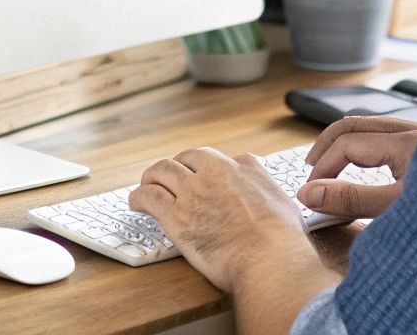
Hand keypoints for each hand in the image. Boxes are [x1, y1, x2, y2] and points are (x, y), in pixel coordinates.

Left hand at [127, 147, 298, 292]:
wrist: (269, 259)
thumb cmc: (280, 238)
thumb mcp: (280, 198)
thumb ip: (263, 184)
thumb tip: (259, 180)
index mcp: (240, 167)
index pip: (212, 157)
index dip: (200, 166)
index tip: (197, 174)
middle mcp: (213, 174)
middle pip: (183, 160)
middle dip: (174, 167)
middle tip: (168, 179)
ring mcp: (192, 193)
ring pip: (160, 172)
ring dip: (151, 177)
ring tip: (146, 185)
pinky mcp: (175, 217)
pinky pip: (148, 198)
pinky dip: (138, 197)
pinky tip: (136, 203)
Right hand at [298, 115, 416, 218]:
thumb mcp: (397, 209)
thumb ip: (352, 199)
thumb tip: (308, 193)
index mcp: (408, 141)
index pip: (347, 143)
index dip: (323, 167)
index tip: (312, 194)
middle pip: (356, 125)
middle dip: (327, 146)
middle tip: (311, 170)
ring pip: (374, 128)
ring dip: (347, 145)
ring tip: (332, 167)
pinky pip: (392, 137)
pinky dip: (369, 149)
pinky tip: (366, 167)